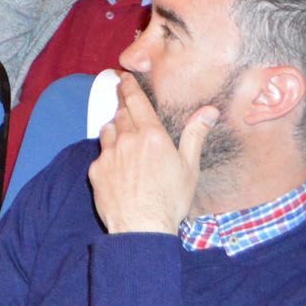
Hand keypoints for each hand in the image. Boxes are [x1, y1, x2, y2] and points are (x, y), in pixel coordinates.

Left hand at [87, 72, 214, 234]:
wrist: (141, 227)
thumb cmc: (170, 199)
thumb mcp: (189, 167)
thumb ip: (195, 135)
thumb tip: (209, 111)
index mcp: (151, 135)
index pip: (136, 102)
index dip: (129, 87)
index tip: (123, 78)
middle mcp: (127, 139)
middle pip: (121, 114)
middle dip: (123, 108)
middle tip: (126, 106)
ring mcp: (108, 154)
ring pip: (108, 131)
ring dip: (115, 129)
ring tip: (123, 137)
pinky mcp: (96, 170)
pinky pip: (101, 154)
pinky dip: (108, 155)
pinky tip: (117, 166)